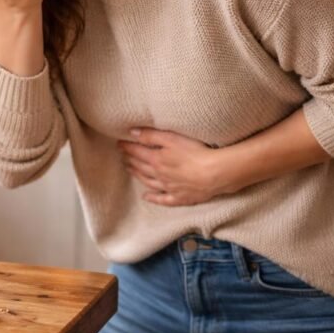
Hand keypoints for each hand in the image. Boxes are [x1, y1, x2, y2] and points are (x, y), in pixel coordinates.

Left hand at [117, 128, 234, 205]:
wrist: (215, 174)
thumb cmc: (195, 152)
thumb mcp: (172, 138)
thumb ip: (151, 135)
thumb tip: (132, 133)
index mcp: (156, 159)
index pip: (137, 152)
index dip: (127, 147)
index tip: (119, 144)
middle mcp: (159, 175)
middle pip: (140, 167)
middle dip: (130, 160)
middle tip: (123, 156)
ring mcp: (169, 187)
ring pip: (149, 182)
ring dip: (138, 176)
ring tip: (130, 171)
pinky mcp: (180, 197)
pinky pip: (163, 199)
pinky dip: (153, 198)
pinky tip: (146, 197)